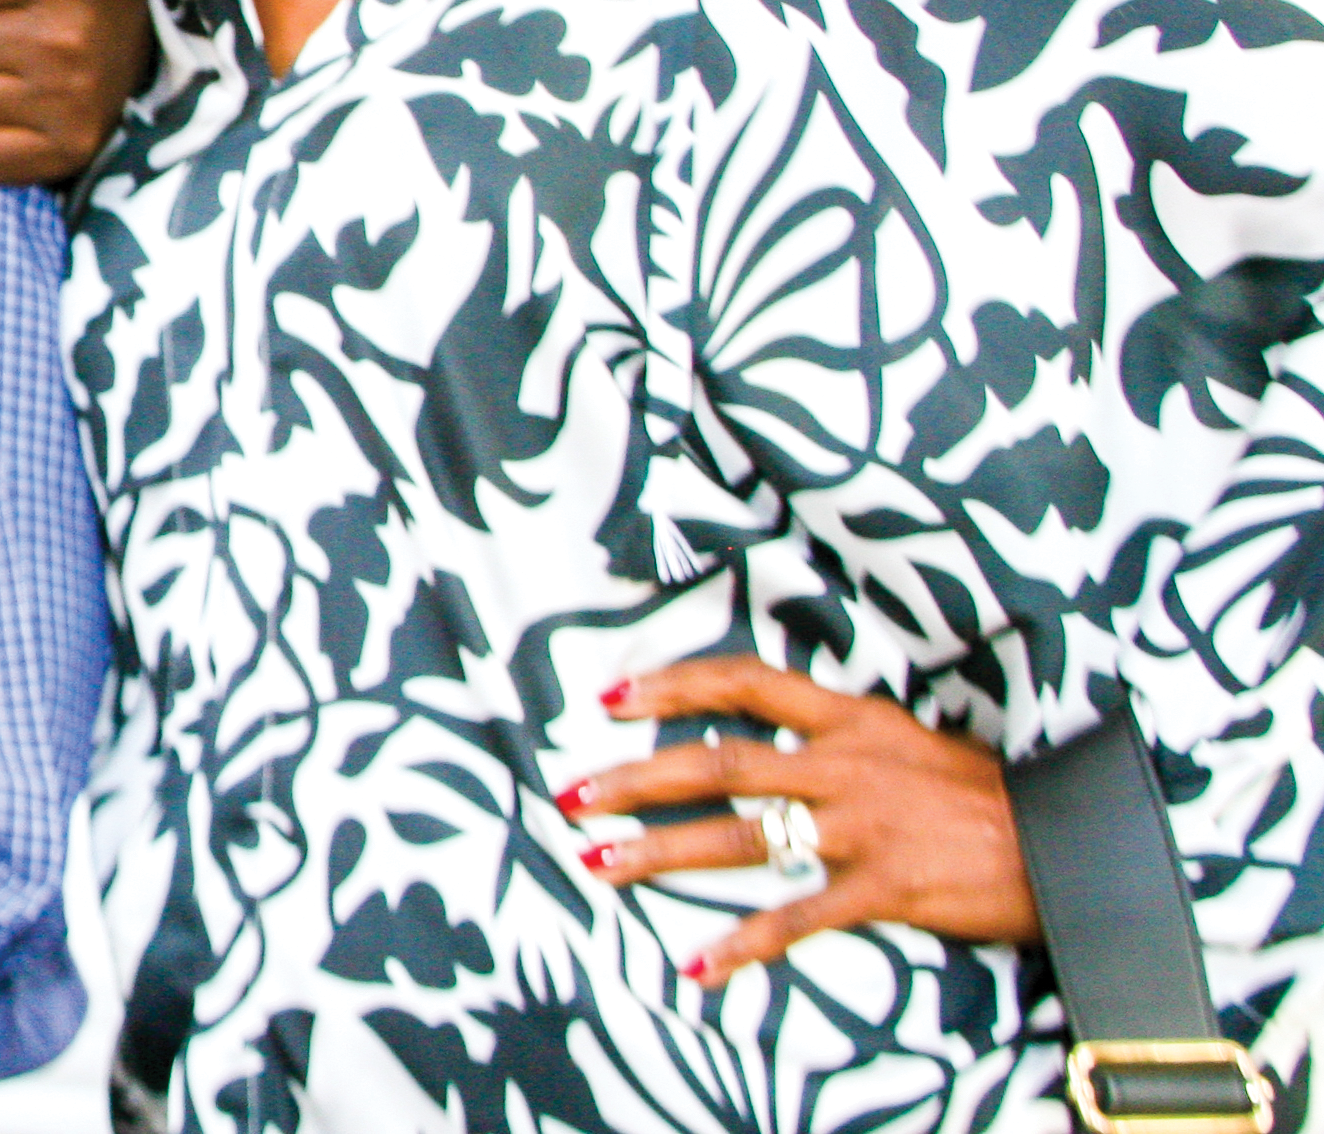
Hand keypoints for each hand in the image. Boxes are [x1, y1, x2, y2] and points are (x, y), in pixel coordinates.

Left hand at [560, 656, 1038, 987]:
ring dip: (662, 851)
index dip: (676, 683)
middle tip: (575, 794)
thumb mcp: (912, 740)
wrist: (1071, 845)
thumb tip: (776, 733)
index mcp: (852, 718)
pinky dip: (744, 945)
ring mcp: (863, 826)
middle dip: (637, 779)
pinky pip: (798, 918)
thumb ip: (841, 736)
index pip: (747, 681)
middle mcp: (846, 763)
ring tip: (602, 863)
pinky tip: (699, 965)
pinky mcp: (885, 888)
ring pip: (741, 834)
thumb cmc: (989, 795)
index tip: (613, 695)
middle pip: (719, 761)